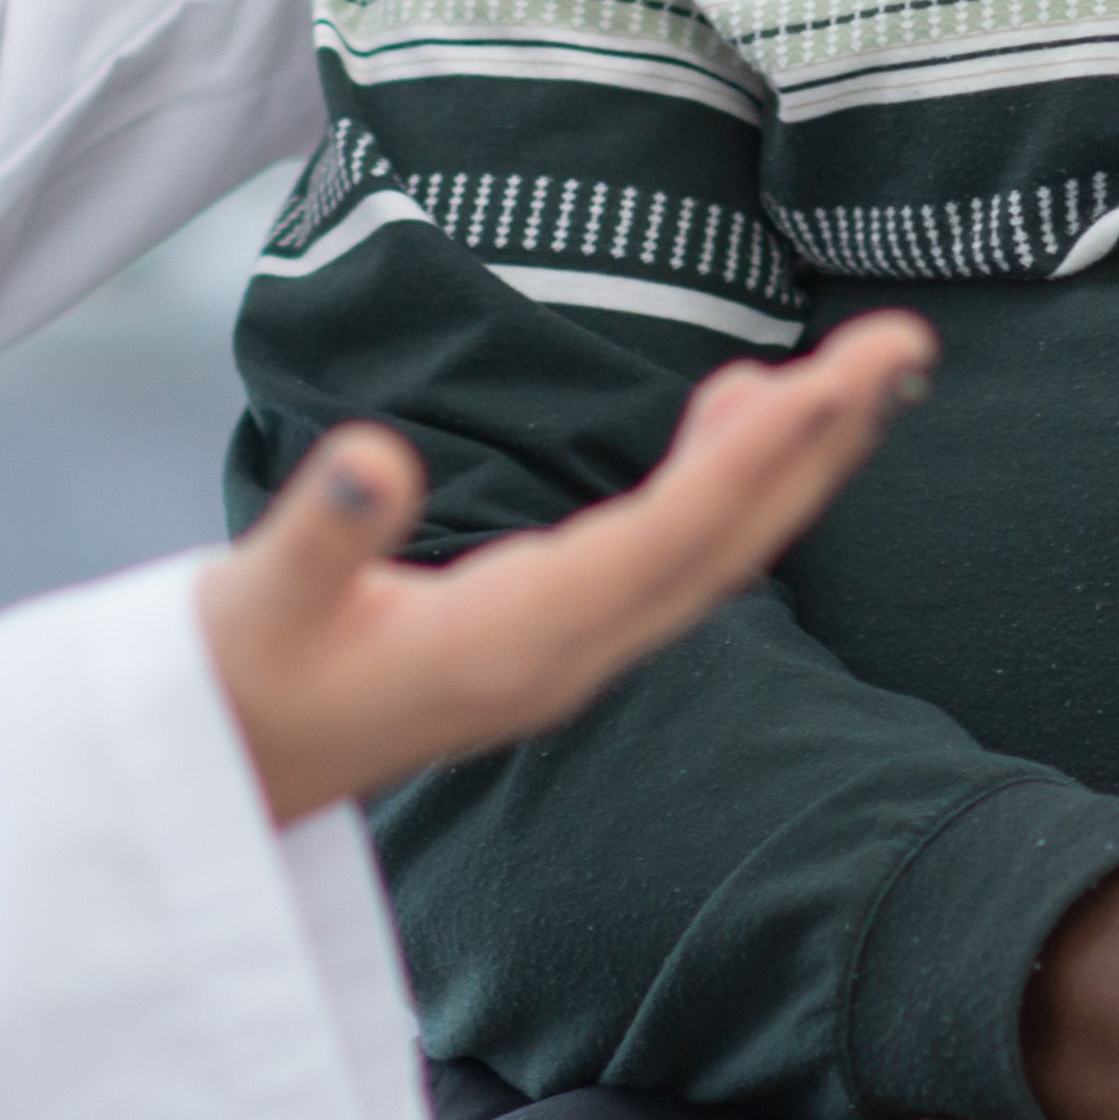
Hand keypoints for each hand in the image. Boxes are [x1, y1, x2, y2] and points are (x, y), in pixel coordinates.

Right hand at [197, 316, 933, 823]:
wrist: (215, 776)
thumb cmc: (232, 686)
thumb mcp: (251, 610)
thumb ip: (317, 537)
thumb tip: (375, 458)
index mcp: (512, 647)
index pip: (668, 540)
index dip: (755, 456)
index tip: (837, 378)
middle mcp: (566, 657)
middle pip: (727, 546)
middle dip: (821, 444)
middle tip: (903, 343)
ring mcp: (567, 654)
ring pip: (715, 553)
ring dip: (790, 460)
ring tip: (857, 364)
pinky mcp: (551, 638)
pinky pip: (674, 556)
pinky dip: (724, 479)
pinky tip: (739, 413)